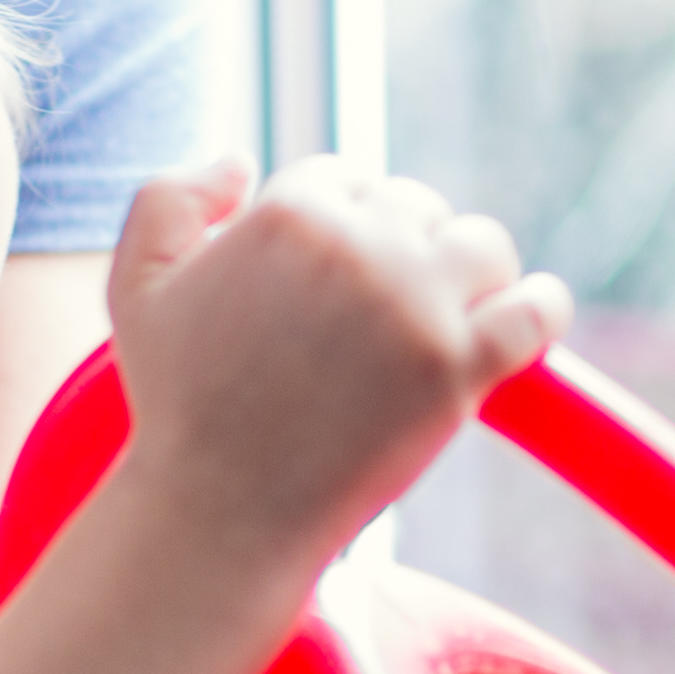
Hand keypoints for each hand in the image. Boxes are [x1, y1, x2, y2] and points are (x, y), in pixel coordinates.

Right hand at [100, 157, 566, 570]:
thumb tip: (239, 161)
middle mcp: (361, 247)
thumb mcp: (134, 285)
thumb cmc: (179, 403)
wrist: (220, 512)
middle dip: (399, 250)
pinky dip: (539, 308)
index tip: (328, 281)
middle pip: (416, 207)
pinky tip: (525, 316)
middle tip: (372, 317)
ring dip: (469, 271)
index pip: (345, 177)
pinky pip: (535, 312)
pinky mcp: (459, 370)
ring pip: (481, 245)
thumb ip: (168, 198)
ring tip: (441, 315)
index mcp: (290, 212)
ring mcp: (417, 307)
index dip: (339, 225)